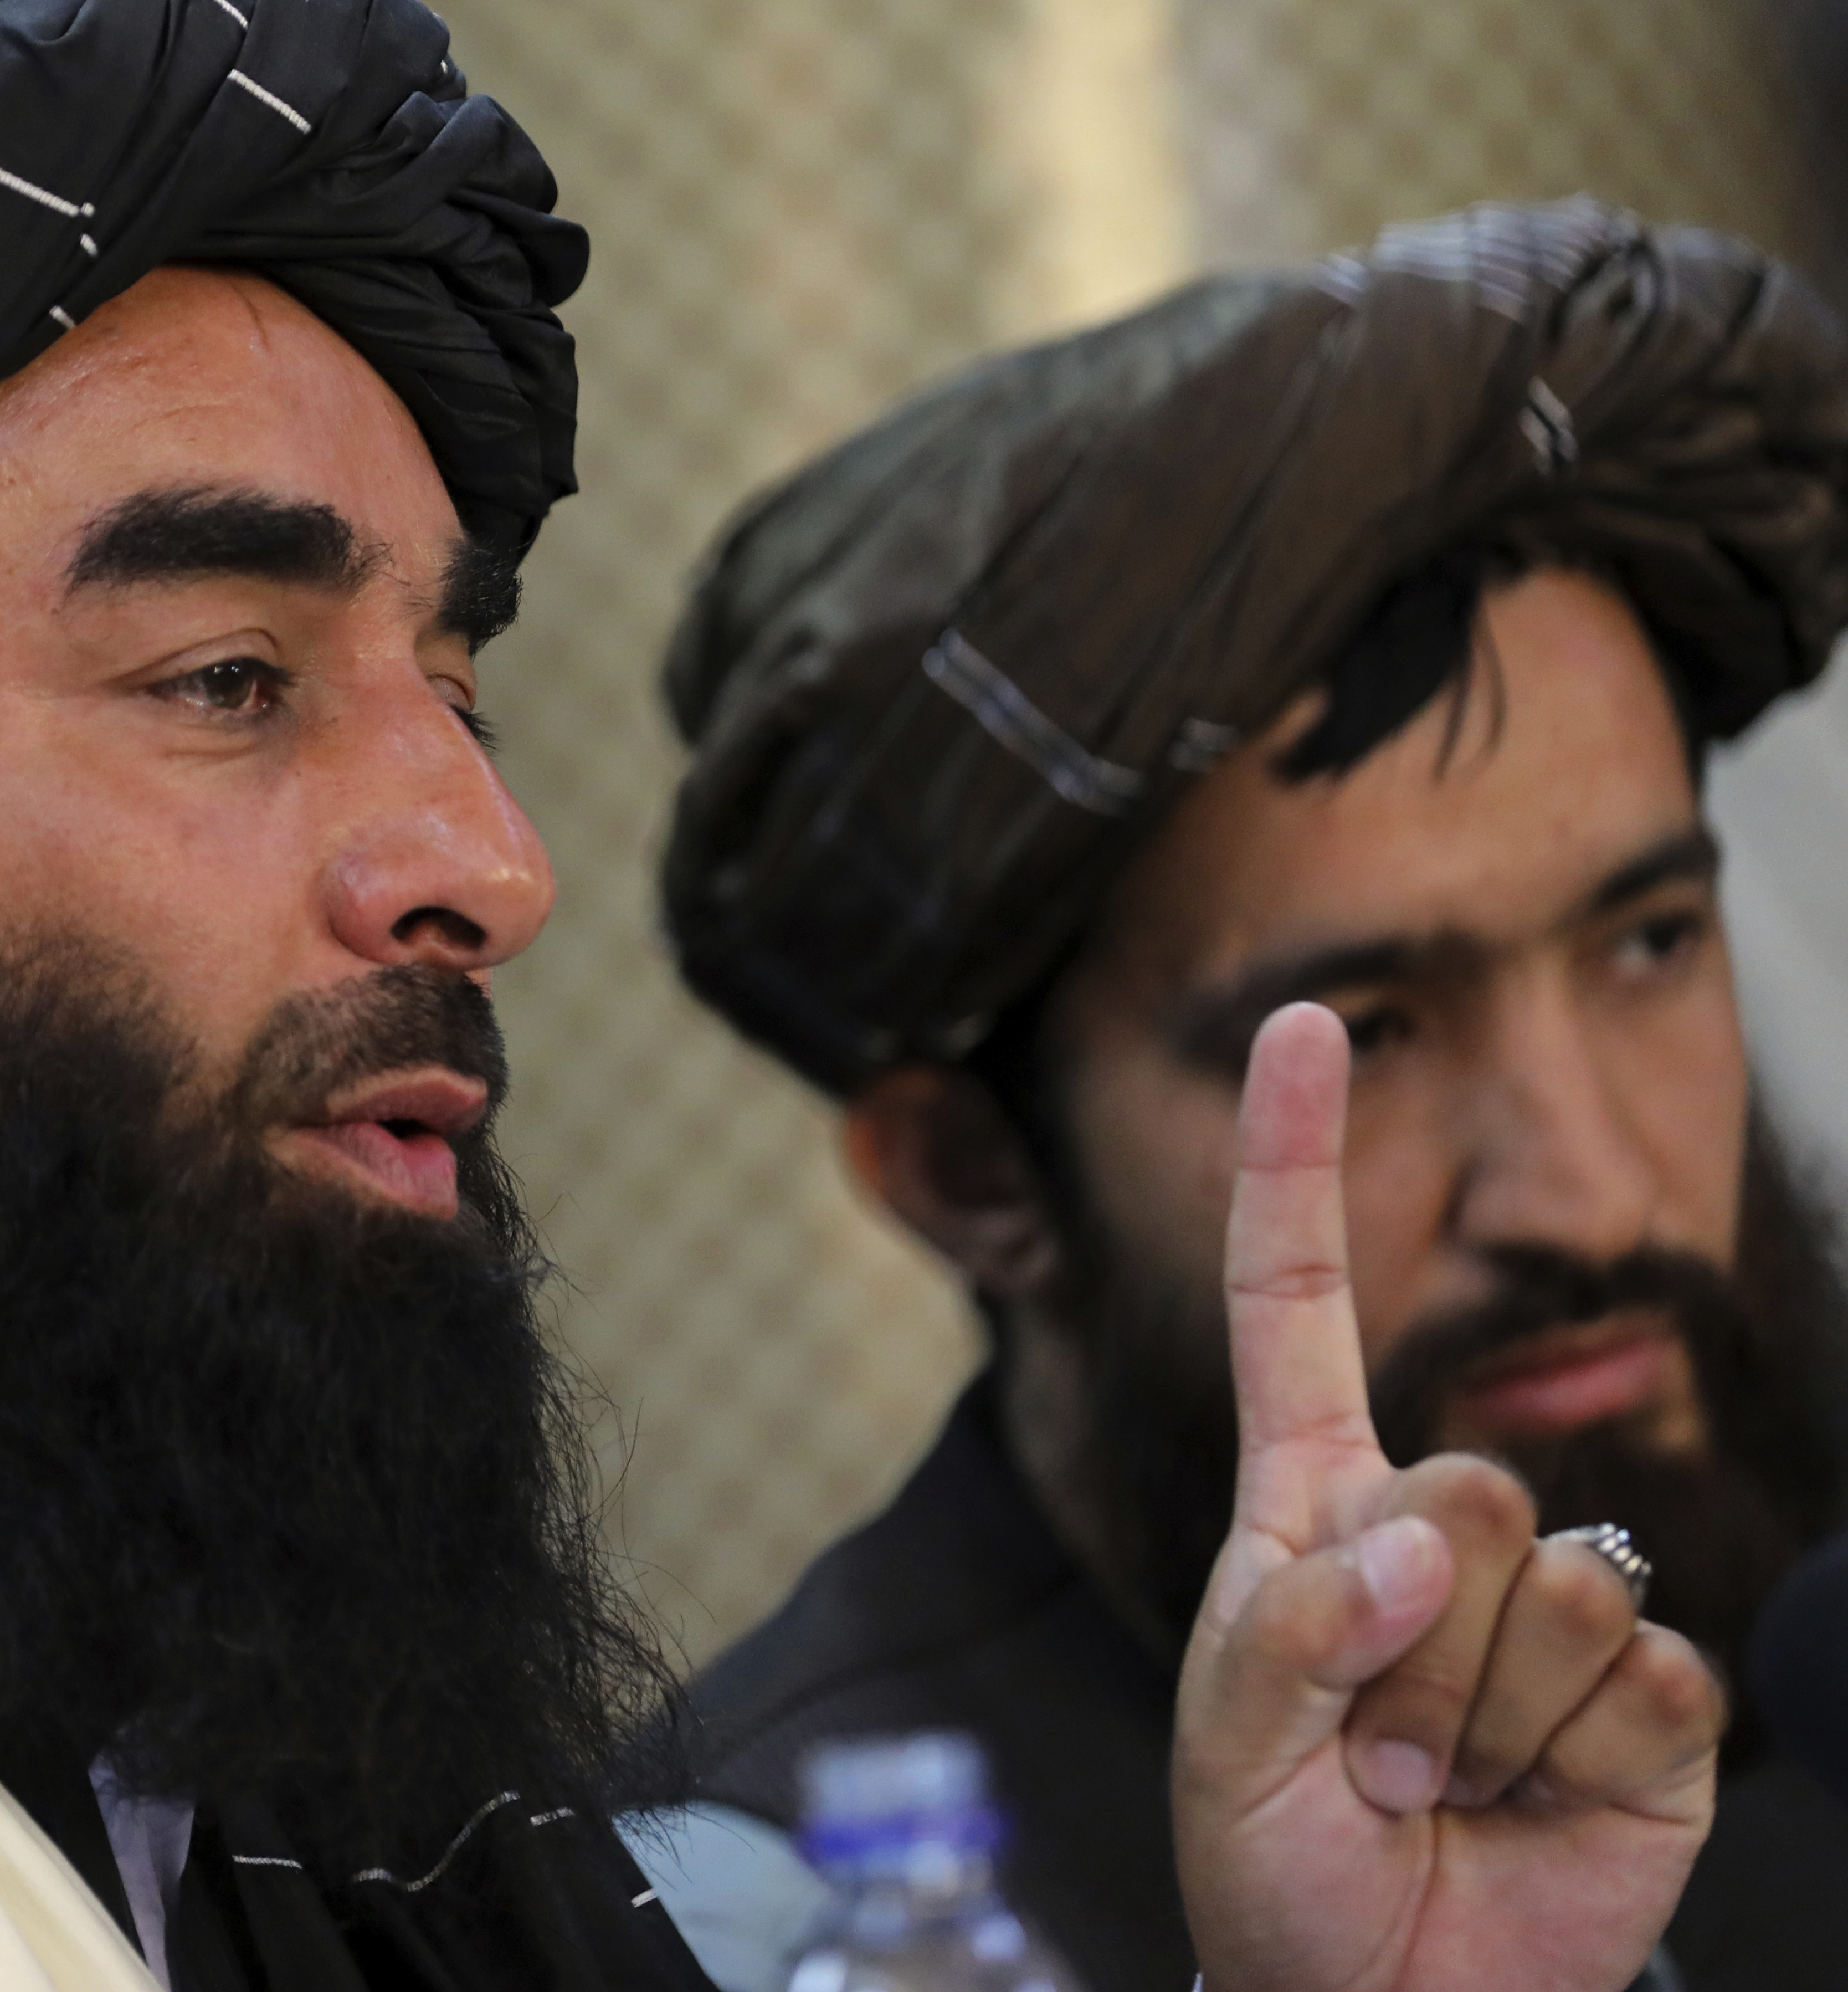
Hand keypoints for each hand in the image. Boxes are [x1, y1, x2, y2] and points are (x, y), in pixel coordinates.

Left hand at [1172, 1003, 1722, 1991]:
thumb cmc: (1275, 1857)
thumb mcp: (1230, 1741)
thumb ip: (1298, 1629)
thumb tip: (1418, 1544)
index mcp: (1315, 1503)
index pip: (1297, 1297)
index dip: (1297, 1159)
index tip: (1304, 1023)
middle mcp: (1441, 1532)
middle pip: (1465, 1482)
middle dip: (1403, 1646)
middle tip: (1366, 1748)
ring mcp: (1555, 1608)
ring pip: (1548, 1591)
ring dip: (1471, 1722)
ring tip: (1431, 1785)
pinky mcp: (1651, 1701)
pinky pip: (1636, 1684)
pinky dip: (1565, 1768)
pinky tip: (1523, 1809)